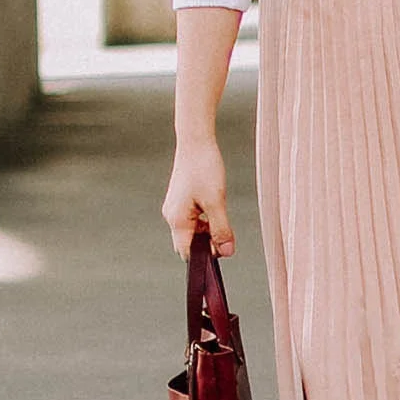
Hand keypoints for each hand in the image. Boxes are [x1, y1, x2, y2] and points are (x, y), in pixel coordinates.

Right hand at [162, 138, 234, 258]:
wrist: (195, 141)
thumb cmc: (203, 168)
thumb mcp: (216, 202)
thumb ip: (221, 229)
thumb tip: (227, 252)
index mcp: (177, 219)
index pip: (187, 253)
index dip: (204, 257)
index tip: (222, 250)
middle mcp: (172, 216)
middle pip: (189, 243)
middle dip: (208, 243)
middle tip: (225, 232)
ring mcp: (175, 208)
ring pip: (193, 231)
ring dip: (208, 231)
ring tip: (221, 214)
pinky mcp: (180, 200)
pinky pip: (192, 219)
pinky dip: (205, 220)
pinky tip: (215, 207)